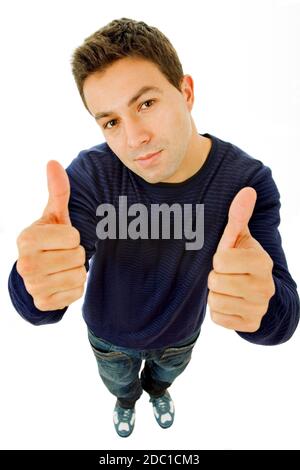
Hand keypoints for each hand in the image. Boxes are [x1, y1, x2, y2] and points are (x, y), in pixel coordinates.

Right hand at [16, 161, 86, 310]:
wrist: (37, 271)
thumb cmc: (49, 239)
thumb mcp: (54, 215)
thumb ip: (58, 191)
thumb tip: (54, 163)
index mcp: (27, 239)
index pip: (73, 237)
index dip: (72, 236)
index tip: (61, 239)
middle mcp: (26, 264)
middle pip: (77, 256)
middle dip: (76, 254)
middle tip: (62, 254)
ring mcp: (34, 286)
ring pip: (79, 275)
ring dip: (77, 270)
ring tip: (63, 266)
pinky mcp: (44, 303)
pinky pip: (76, 293)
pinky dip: (74, 287)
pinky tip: (62, 281)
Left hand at [207, 187, 275, 332]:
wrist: (260, 292)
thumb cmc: (243, 260)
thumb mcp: (240, 238)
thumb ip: (239, 217)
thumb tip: (247, 190)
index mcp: (261, 261)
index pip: (220, 260)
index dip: (219, 259)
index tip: (228, 260)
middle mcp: (264, 287)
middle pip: (215, 282)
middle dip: (215, 277)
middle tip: (226, 275)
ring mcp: (258, 308)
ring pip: (215, 301)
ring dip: (215, 294)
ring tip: (227, 288)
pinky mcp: (250, 325)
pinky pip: (217, 318)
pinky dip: (219, 311)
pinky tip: (229, 303)